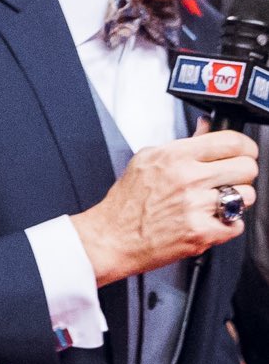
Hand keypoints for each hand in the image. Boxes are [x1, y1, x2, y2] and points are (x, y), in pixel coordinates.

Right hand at [72, 131, 257, 286]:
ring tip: (217, 200)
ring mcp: (197, 206)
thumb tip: (206, 128)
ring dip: (237, 199)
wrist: (116, 235)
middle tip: (232, 177)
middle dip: (243, 172)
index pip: (231, 142)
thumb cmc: (129, 199)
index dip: (245, 146)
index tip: (245, 151)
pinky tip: (210, 219)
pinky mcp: (204, 233)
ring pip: (247, 196)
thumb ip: (183, 144)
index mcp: (174, 155)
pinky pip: (238, 224)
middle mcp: (188, 178)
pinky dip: (228, 224)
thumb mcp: (148, 158)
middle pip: (247, 168)